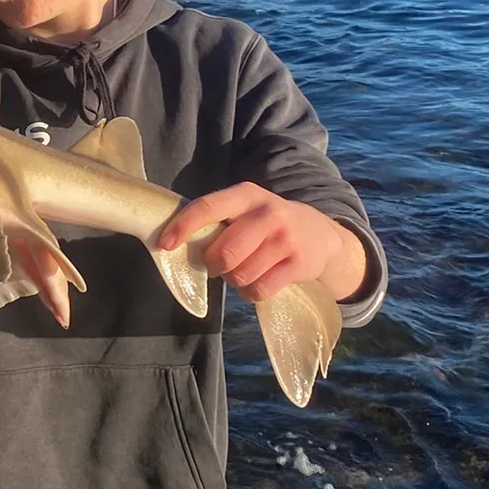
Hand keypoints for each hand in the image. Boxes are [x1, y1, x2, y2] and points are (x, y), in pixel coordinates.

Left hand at [157, 182, 367, 302]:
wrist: (323, 236)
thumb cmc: (269, 226)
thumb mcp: (248, 211)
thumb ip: (219, 221)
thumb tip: (175, 244)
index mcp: (247, 195)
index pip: (208, 207)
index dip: (183, 227)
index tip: (165, 244)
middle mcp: (267, 213)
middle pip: (223, 253)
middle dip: (215, 266)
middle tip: (220, 265)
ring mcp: (285, 239)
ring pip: (239, 276)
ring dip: (235, 281)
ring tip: (246, 270)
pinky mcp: (298, 264)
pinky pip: (258, 290)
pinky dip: (251, 293)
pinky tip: (260, 281)